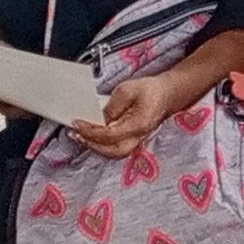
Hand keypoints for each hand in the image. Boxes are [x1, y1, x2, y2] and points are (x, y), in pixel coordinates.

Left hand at [69, 60, 213, 158]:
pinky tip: (91, 137)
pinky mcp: (132, 139)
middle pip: (112, 151)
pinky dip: (102, 145)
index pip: (110, 134)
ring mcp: (136, 140)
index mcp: (138, 124)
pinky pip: (115, 148)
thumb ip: (111, 105)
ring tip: (81, 136)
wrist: (166, 94)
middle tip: (76, 134)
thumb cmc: (150, 90)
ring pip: (114, 153)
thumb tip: (97, 118)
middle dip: (92, 144)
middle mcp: (138, 137)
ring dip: (96, 146)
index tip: (77, 123)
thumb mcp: (127, 90)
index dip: (91, 131)